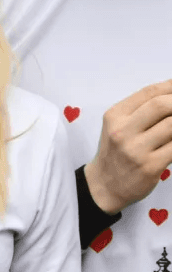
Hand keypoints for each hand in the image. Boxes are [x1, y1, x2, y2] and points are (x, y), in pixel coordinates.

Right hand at [85, 80, 171, 214]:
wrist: (105, 185)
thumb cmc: (116, 152)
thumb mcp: (118, 126)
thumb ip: (140, 111)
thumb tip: (170, 96)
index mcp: (115, 115)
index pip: (148, 93)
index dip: (171, 86)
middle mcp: (123, 130)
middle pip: (161, 105)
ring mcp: (136, 149)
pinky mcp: (150, 166)